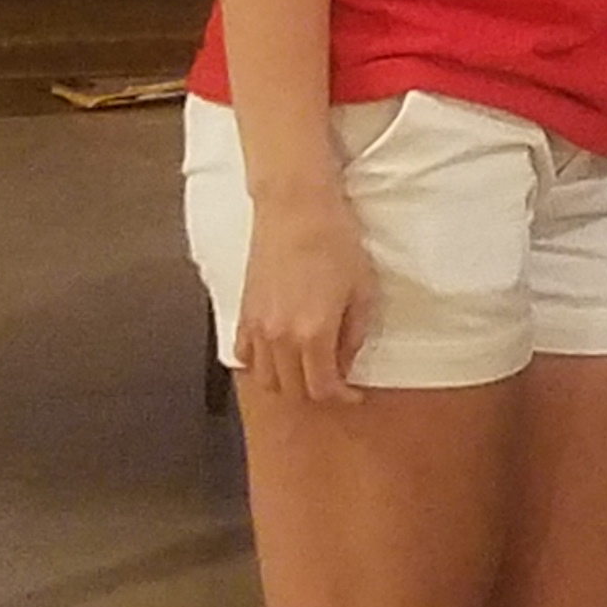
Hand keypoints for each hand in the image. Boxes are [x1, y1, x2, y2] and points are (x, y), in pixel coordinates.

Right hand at [233, 177, 376, 402]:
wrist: (296, 209)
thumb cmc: (336, 242)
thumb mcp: (363, 288)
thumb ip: (355, 333)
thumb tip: (347, 361)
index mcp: (314, 333)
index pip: (323, 387)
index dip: (342, 397)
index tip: (354, 395)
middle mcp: (280, 338)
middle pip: (293, 390)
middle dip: (316, 392)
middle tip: (334, 381)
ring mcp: (257, 327)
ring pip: (265, 380)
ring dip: (287, 383)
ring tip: (307, 370)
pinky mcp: (243, 313)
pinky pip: (244, 356)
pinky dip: (260, 365)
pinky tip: (278, 355)